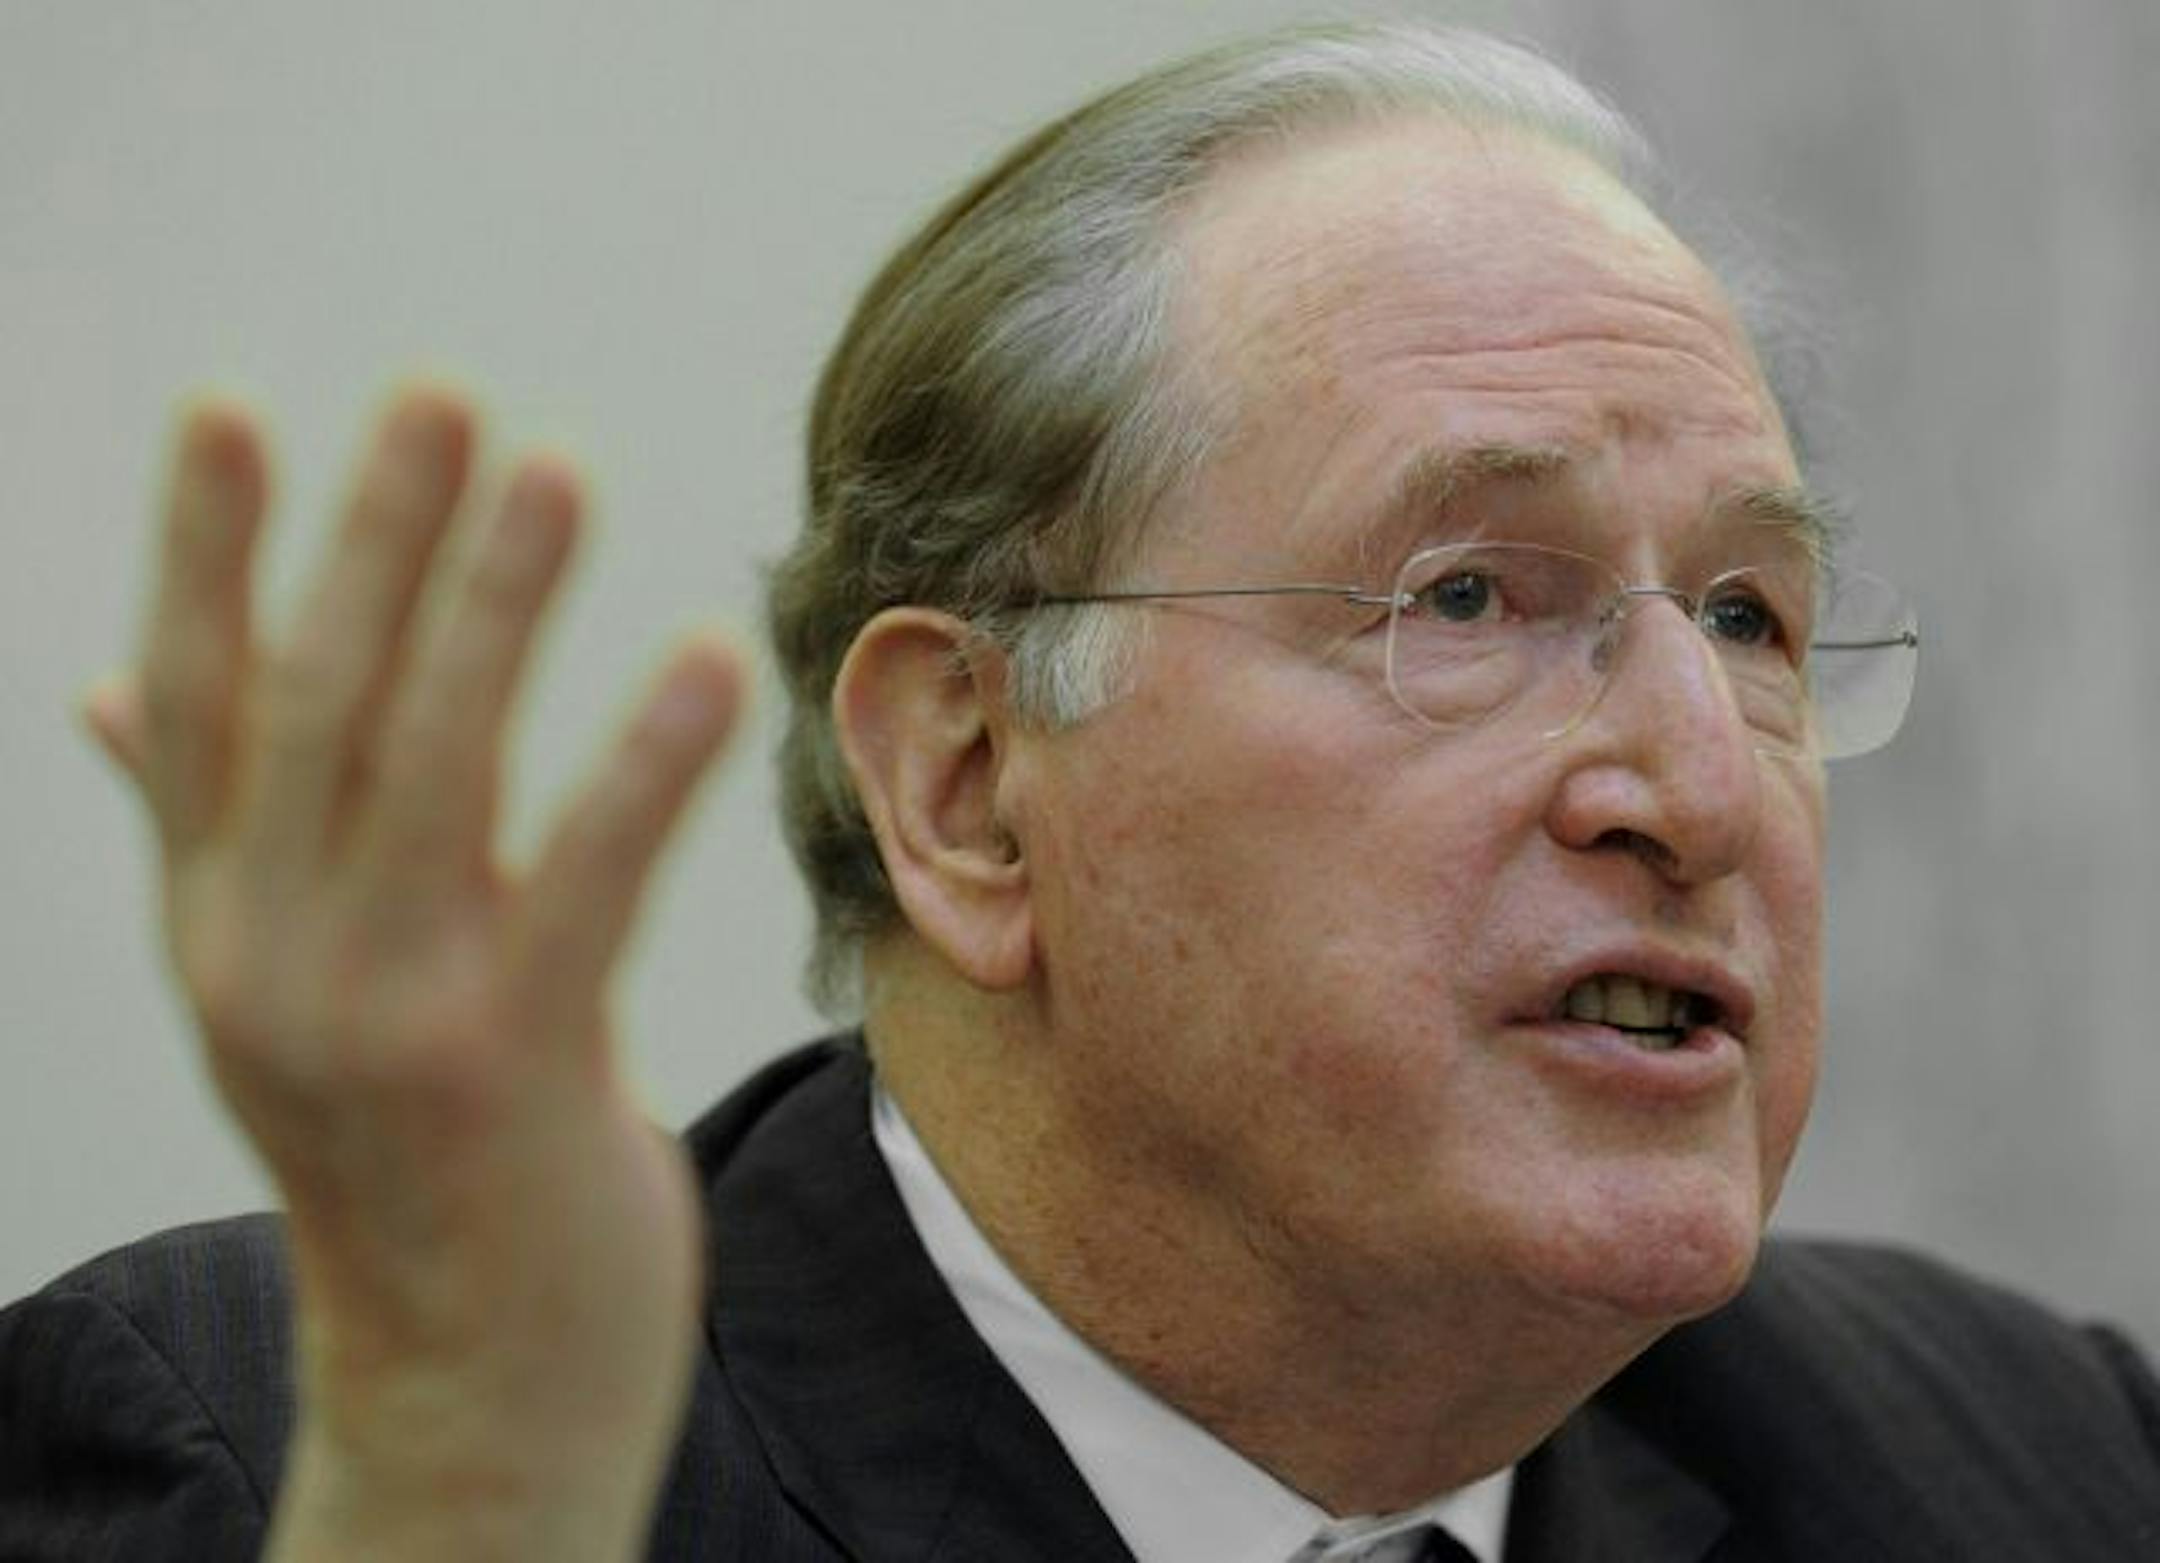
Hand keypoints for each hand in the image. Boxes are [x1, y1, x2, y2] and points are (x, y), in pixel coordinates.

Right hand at [83, 387, 742, 1559]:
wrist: (464, 1396)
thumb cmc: (412, 1168)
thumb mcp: (287, 1000)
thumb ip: (228, 837)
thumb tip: (113, 695)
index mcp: (224, 926)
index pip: (196, 708)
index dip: (201, 551)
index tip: (227, 407)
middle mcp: (277, 959)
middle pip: (321, 706)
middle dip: (375, 537)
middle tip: (438, 392)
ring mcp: (386, 1020)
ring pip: (436, 768)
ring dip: (494, 607)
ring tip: (554, 464)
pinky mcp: (515, 1073)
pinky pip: (580, 885)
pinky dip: (638, 763)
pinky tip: (704, 656)